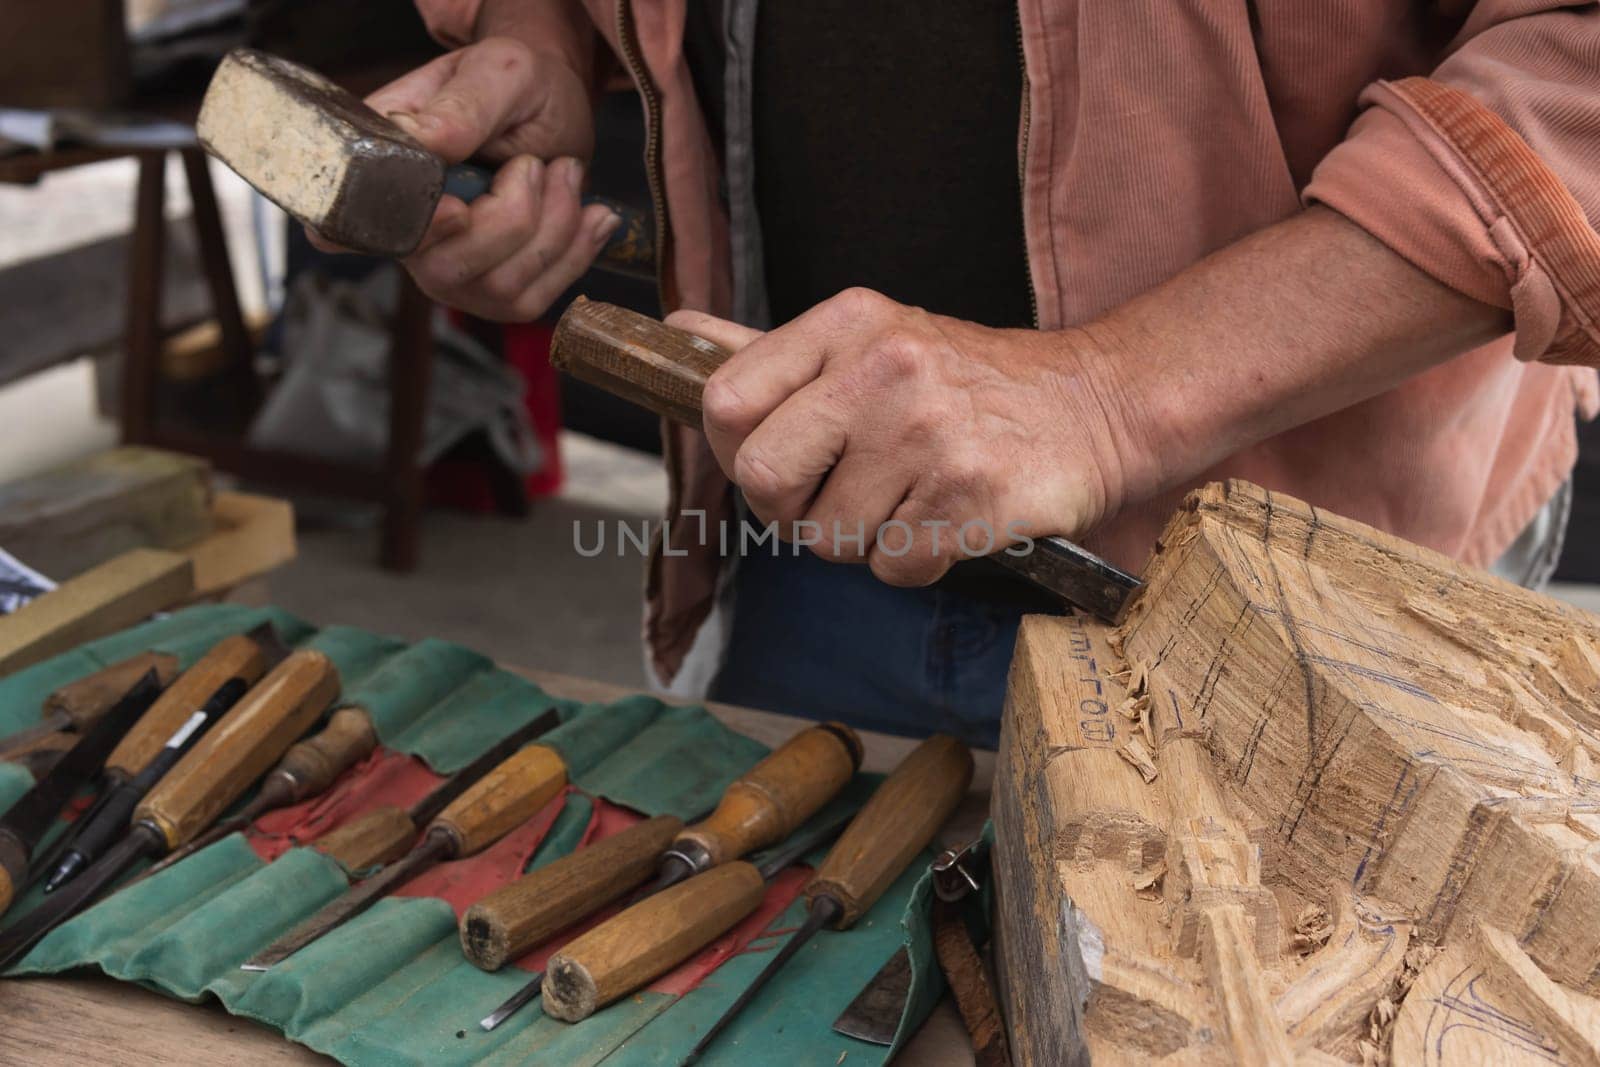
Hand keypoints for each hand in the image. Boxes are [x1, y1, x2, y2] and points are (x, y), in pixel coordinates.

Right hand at [311, 37, 620, 321]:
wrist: (557, 106)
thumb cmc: (516, 84)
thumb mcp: (498, 73)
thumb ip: (461, 108)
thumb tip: (420, 142)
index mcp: (381, 165)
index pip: (341, 229)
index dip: (401, 234)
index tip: (458, 209)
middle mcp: (404, 228)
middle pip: (444, 268)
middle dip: (514, 217)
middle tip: (535, 162)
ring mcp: (446, 267)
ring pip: (497, 288)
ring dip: (554, 228)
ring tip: (564, 173)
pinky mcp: (492, 292)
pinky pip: (531, 301)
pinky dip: (574, 255)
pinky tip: (589, 216)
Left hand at [668, 289, 1143, 586]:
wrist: (1096, 408)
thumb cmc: (968, 382)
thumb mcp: (872, 339)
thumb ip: (774, 351)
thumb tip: (677, 333)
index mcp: (848, 324)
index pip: (725, 400)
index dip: (734, 451)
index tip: (777, 464)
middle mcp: (884, 371)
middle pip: (760, 479)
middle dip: (788, 511)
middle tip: (834, 500)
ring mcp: (929, 437)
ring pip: (827, 541)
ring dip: (861, 540)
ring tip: (911, 498)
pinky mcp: (969, 501)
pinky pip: (893, 570)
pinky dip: (916, 563)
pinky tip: (948, 520)